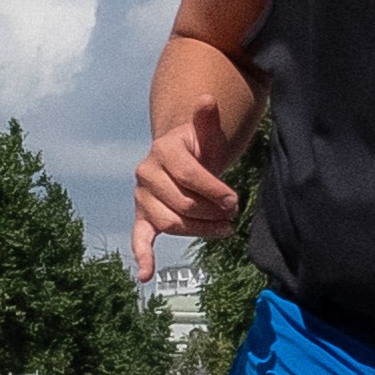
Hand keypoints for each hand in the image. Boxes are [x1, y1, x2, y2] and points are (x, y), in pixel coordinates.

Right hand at [133, 100, 237, 276]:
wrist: (179, 160)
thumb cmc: (198, 149)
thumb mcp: (206, 135)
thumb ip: (206, 121)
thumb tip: (207, 100)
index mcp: (163, 151)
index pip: (189, 176)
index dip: (214, 190)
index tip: (234, 201)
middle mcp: (146, 173)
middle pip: (182, 203)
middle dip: (211, 211)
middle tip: (232, 214)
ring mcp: (142, 197)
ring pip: (171, 222)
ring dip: (199, 230)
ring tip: (224, 229)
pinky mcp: (142, 216)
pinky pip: (140, 237)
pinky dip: (143, 256)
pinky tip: (146, 275)